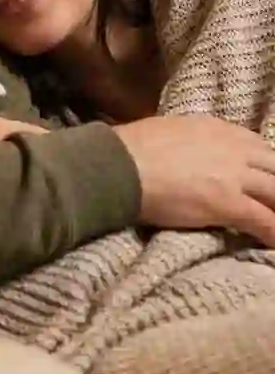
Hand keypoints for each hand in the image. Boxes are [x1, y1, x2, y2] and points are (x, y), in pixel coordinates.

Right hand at [114, 114, 274, 245]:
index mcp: (214, 128)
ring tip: (274, 225)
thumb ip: (188, 140)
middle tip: (271, 203)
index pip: (257, 146)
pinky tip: (273, 245)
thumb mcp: (165, 131)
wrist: (115, 166)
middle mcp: (232, 147)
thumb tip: (186, 152)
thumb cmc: (126, 149)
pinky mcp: (227, 202)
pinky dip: (273, 235)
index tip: (263, 179)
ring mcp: (233, 175)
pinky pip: (266, 221)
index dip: (265, 166)